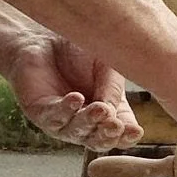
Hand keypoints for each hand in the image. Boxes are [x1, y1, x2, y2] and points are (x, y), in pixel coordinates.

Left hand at [4, 33, 142, 152]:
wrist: (52, 36)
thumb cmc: (84, 52)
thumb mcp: (108, 67)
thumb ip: (112, 90)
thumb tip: (111, 113)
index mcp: (110, 115)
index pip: (121, 135)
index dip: (128, 136)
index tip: (135, 131)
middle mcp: (87, 124)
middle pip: (98, 141)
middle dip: (107, 135)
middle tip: (115, 125)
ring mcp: (63, 122)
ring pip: (76, 132)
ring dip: (88, 121)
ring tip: (98, 109)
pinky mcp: (40, 114)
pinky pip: (53, 117)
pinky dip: (65, 110)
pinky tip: (76, 99)